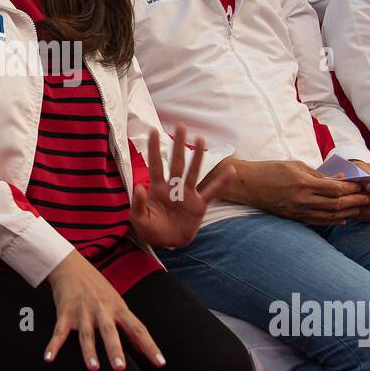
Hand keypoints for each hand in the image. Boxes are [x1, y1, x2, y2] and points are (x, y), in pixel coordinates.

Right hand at [43, 251, 163, 370]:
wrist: (71, 266)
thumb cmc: (97, 288)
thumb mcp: (117, 303)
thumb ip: (129, 326)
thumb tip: (143, 350)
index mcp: (119, 308)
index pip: (138, 329)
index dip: (150, 346)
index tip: (160, 363)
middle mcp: (102, 310)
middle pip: (110, 332)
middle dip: (115, 350)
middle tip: (120, 367)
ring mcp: (83, 312)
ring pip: (87, 334)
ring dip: (89, 351)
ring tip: (93, 367)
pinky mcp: (65, 312)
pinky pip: (59, 332)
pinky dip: (53, 346)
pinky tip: (49, 358)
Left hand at [129, 125, 234, 247]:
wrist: (167, 244)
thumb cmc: (151, 230)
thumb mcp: (139, 220)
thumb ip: (138, 204)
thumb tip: (139, 186)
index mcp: (157, 189)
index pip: (156, 165)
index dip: (154, 149)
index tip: (154, 131)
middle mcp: (173, 187)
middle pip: (177, 162)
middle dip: (178, 145)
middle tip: (181, 126)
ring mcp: (187, 194)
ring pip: (193, 172)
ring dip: (198, 157)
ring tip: (201, 139)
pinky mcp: (199, 205)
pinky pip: (212, 192)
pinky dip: (221, 182)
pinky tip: (231, 170)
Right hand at [229, 159, 369, 224]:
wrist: (248, 184)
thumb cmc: (271, 170)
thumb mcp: (296, 165)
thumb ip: (318, 174)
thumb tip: (340, 179)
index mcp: (303, 183)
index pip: (335, 189)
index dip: (351, 188)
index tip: (362, 185)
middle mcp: (302, 199)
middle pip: (335, 204)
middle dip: (354, 201)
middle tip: (367, 198)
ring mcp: (297, 211)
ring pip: (328, 215)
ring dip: (346, 212)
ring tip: (359, 208)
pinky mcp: (293, 217)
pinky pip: (317, 221)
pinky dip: (332, 221)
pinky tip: (342, 219)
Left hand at [349, 160, 369, 221]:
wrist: (359, 178)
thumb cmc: (362, 170)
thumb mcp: (362, 166)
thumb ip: (364, 172)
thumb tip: (362, 180)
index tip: (367, 186)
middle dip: (368, 198)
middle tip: (354, 195)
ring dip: (363, 206)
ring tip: (351, 201)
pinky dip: (361, 213)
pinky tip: (351, 207)